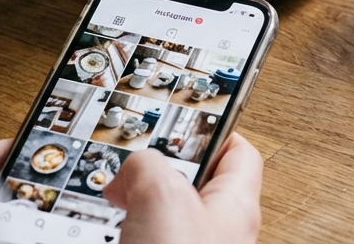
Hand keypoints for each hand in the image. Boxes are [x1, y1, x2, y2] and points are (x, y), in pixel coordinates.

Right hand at [104, 132, 262, 243]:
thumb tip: (134, 166)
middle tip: (135, 173)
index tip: (180, 120)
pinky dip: (133, 231)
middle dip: (160, 172)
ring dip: (141, 206)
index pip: (235, 148)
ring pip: (168, 213)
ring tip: (120, 207)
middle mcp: (224, 229)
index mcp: (237, 203)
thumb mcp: (161, 196)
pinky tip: (116, 234)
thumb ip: (150, 163)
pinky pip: (154, 236)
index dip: (207, 129)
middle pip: (194, 181)